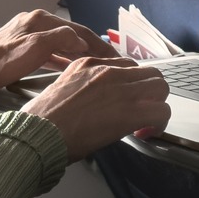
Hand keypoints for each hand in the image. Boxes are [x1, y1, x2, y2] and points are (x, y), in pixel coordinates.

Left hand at [0, 9, 118, 98]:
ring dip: (78, 53)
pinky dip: (63, 57)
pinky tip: (69, 66)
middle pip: (70, 34)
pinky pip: (49, 51)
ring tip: (95, 64)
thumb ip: (62, 40)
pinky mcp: (19, 48)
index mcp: (40, 20)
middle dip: (91, 47)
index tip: (115, 56)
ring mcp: (26, 35)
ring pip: (60, 43)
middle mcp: (34, 23)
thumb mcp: (35, 49)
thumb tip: (80, 40)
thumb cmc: (0, 64)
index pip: (78, 29)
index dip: (99, 43)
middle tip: (110, 61)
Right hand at [21, 57, 170, 162]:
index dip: (132, 85)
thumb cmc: (43, 120)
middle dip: (151, 92)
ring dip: (157, 105)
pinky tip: (146, 133)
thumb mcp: (62, 88)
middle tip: (143, 110)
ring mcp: (120, 89)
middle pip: (150, 73)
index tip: (128, 99)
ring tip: (146, 122)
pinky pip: (160, 111)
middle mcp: (107, 71)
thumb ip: (85, 86)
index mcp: (89, 63)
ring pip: (160, 87)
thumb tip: (99, 100)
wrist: (38, 134)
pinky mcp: (129, 111)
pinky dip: (159, 124)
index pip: (127, 66)